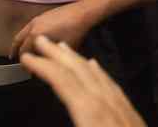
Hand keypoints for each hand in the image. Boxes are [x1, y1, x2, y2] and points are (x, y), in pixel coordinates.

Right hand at [11, 1, 92, 58]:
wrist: (83, 12)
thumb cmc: (76, 31)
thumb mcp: (63, 49)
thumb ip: (51, 57)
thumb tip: (46, 64)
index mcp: (36, 35)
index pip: (23, 52)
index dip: (24, 63)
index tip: (27, 69)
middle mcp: (33, 26)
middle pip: (18, 41)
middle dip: (16, 52)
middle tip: (17, 60)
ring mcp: (37, 19)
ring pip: (22, 33)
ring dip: (20, 42)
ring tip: (21, 51)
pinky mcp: (43, 15)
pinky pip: (29, 27)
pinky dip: (27, 35)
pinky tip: (34, 40)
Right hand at [21, 36, 145, 126]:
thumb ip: (62, 121)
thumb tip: (34, 118)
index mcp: (91, 115)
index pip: (64, 82)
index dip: (44, 67)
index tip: (27, 57)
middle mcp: (107, 106)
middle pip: (80, 72)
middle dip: (60, 54)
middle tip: (42, 39)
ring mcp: (121, 109)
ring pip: (97, 76)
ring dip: (78, 59)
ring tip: (63, 48)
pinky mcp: (131, 115)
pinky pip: (112, 86)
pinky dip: (99, 72)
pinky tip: (95, 67)